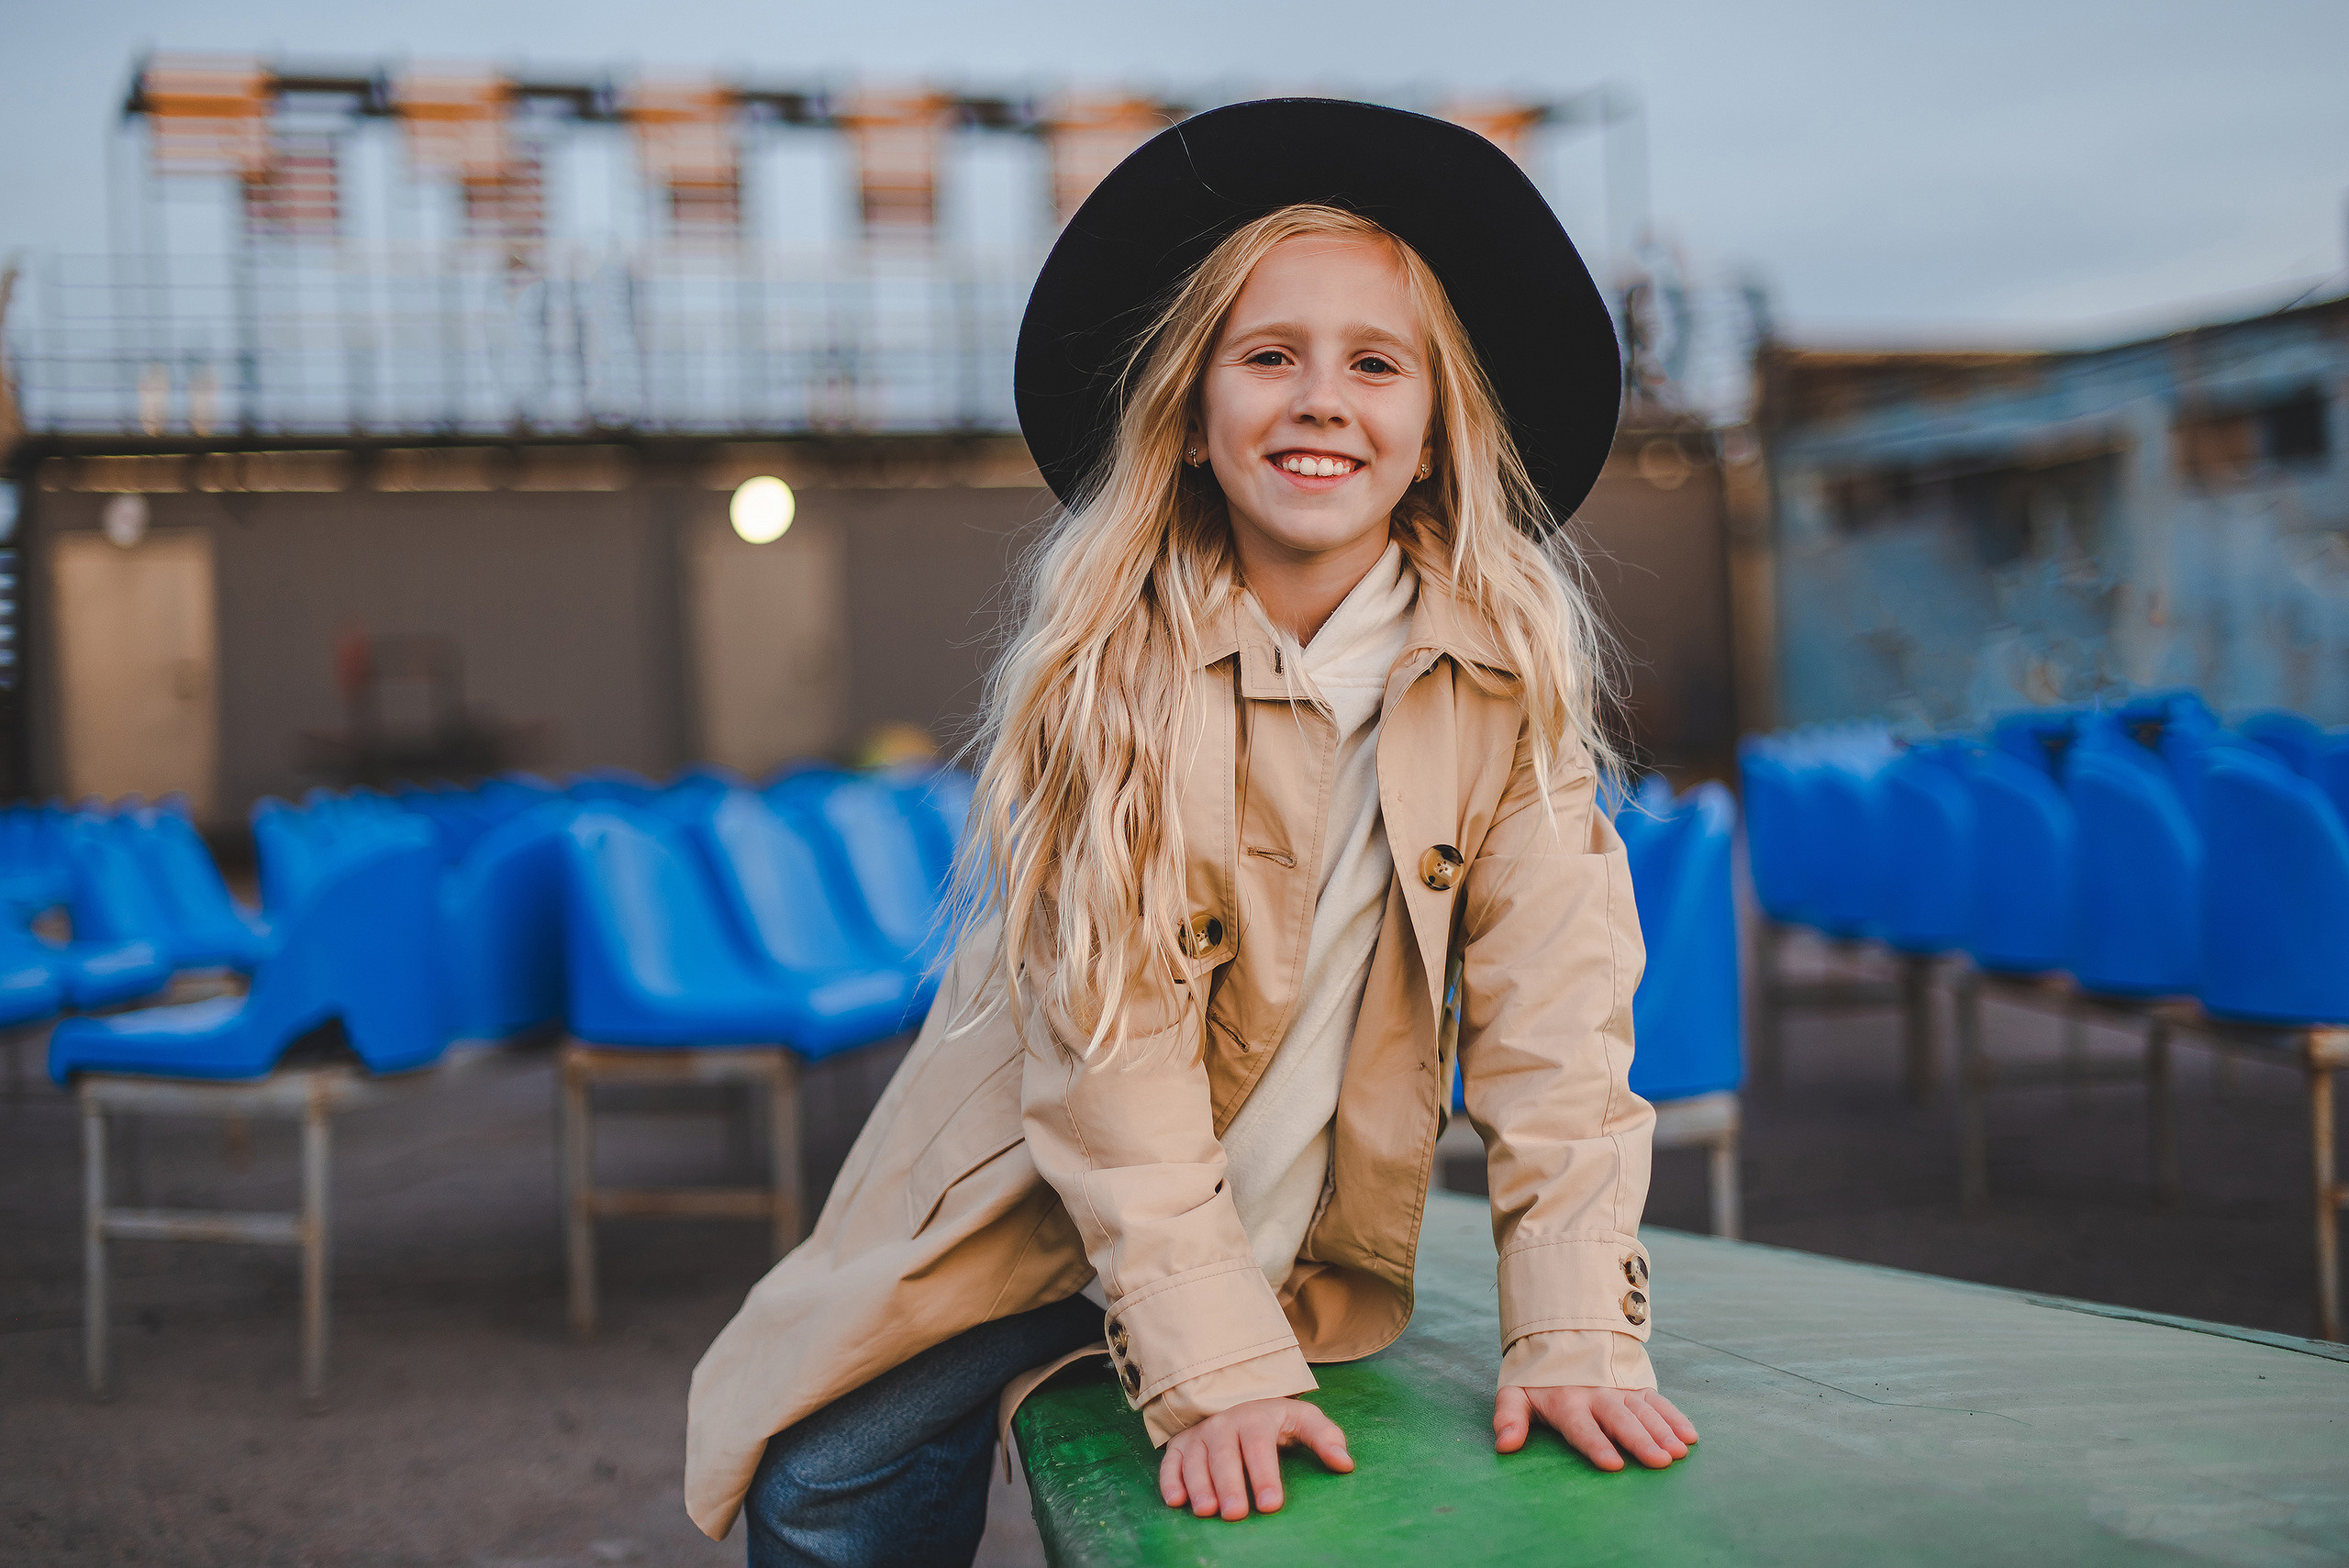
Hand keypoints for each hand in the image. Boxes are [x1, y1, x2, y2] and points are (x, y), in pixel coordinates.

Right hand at [1158, 1397, 1353, 1519]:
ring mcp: (1200, 1434)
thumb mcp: (1303, 1419)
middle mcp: (1224, 1423)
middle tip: (1236, 1514)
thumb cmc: (1276, 1419)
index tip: (1272, 1504)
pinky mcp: (1180, 1445)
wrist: (1237, 1398)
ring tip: (1207, 1512)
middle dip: (1230, 1485)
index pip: (1260, 1447)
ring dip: (1199, 1486)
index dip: (1265, 1475)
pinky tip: (1175, 1501)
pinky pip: (1171, 1461)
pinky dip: (1170, 1480)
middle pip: (1225, 1456)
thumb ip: (1326, 1437)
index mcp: (1256, 1418)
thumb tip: (1345, 1463)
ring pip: (1196, 1460)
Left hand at [1494, 1385, 1697, 1470]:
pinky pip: (1658, 1401)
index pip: (1582, 1428)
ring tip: (1678, 1452)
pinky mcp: (1636, 1386)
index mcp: (1567, 1403)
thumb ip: (1509, 1418)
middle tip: (1659, 1461)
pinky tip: (1690, 1436)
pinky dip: (1675, 1417)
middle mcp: (1596, 1396)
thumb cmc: (1538, 1377)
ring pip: (1644, 1411)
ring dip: (1663, 1431)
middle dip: (1640, 1441)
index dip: (1596, 1445)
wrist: (1560, 1333)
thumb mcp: (1515, 1393)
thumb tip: (1504, 1445)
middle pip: (1620, 1421)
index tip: (1613, 1464)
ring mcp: (1619, 1390)